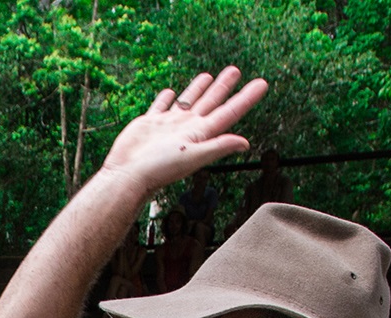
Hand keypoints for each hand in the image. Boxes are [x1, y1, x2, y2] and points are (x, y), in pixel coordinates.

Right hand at [99, 67, 266, 193]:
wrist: (128, 175)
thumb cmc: (159, 169)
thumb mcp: (193, 156)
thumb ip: (218, 146)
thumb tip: (245, 143)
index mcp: (200, 134)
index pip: (229, 112)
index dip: (246, 98)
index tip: (262, 83)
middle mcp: (187, 128)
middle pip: (211, 102)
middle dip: (224, 86)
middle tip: (235, 70)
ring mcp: (168, 125)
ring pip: (188, 101)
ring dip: (199, 88)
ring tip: (207, 76)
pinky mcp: (150, 123)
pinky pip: (162, 106)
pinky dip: (167, 98)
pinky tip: (171, 92)